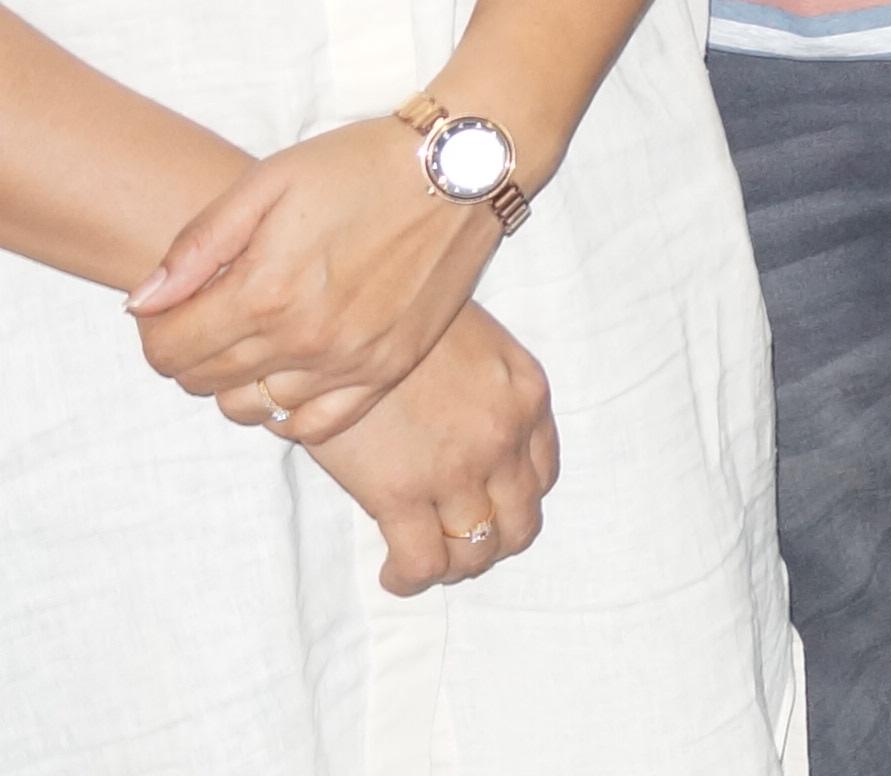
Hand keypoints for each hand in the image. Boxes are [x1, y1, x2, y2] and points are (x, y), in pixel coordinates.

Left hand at [132, 115, 503, 442]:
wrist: (461, 167)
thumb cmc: (359, 164)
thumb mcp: (266, 182)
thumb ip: (197, 245)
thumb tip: (142, 303)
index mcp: (264, 291)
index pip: (168, 351)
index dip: (155, 330)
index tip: (172, 307)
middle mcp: (304, 339)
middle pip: (203, 383)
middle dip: (190, 352)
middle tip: (213, 313)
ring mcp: (350, 361)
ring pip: (253, 409)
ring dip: (235, 382)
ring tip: (255, 337)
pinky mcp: (389, 368)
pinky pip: (317, 426)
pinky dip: (288, 413)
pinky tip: (290, 374)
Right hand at [301, 302, 557, 595]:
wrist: (347, 313)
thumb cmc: (401, 318)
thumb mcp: (475, 340)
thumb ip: (488, 390)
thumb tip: (468, 429)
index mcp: (528, 396)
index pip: (543, 474)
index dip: (515, 501)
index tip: (486, 506)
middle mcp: (505, 437)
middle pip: (521, 522)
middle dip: (492, 543)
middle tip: (456, 544)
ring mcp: (459, 469)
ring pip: (479, 550)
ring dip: (455, 566)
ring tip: (425, 562)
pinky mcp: (402, 492)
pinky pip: (424, 562)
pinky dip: (413, 578)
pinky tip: (395, 574)